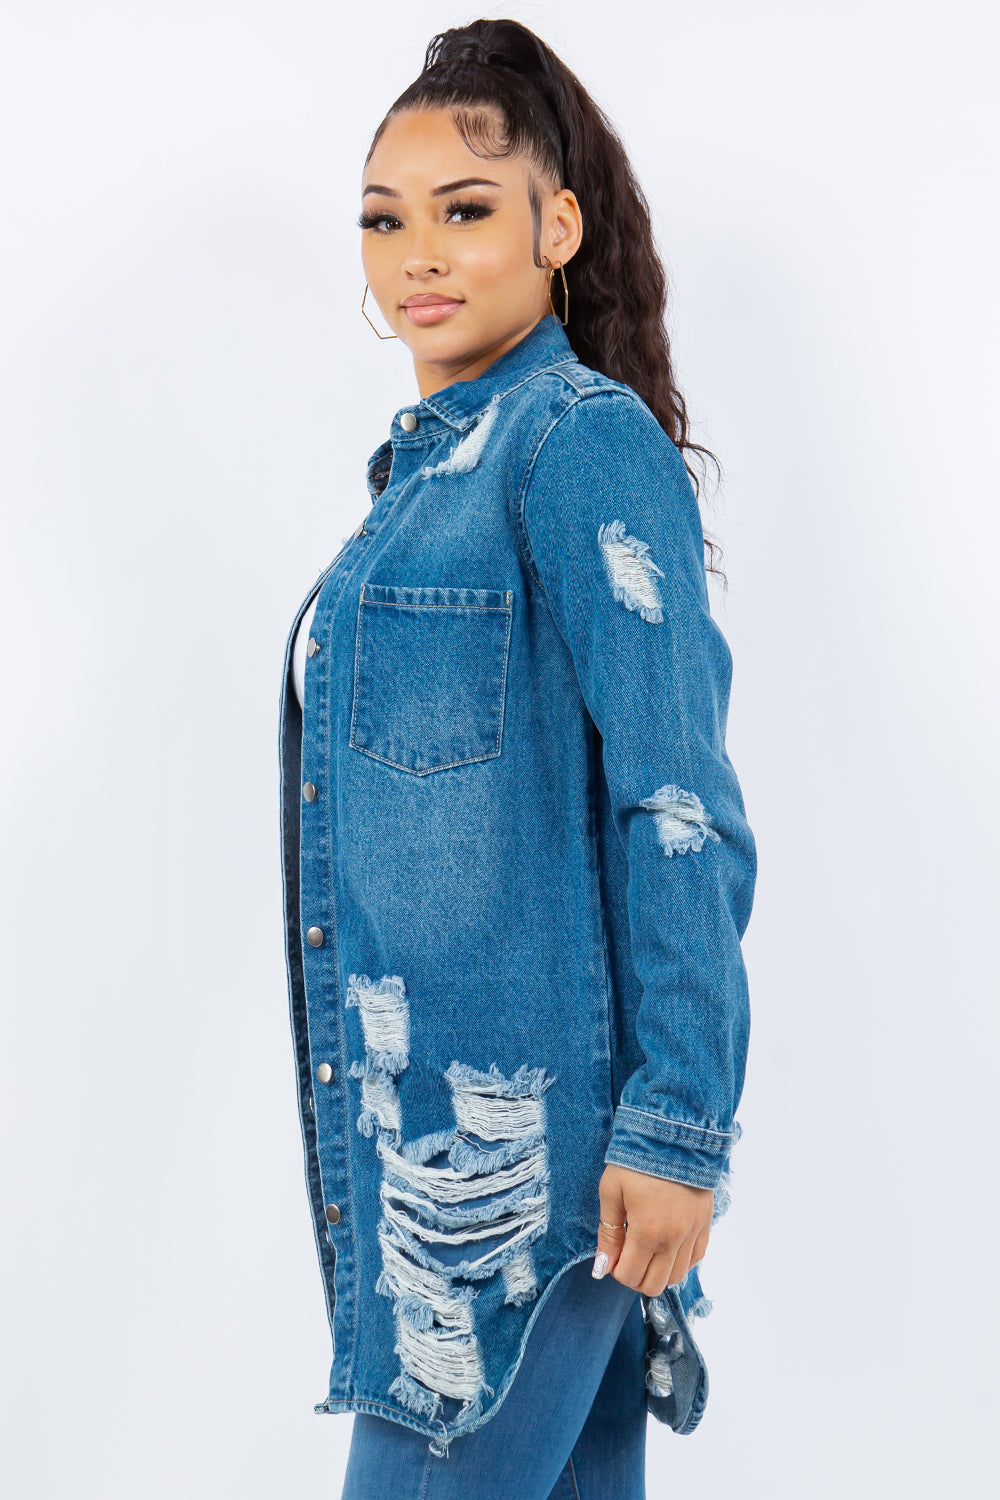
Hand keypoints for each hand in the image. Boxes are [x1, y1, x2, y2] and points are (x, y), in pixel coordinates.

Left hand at [592, 1162, 712, 1295]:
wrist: (672, 1134)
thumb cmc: (635, 1161)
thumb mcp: (611, 1192)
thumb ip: (608, 1234)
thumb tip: (602, 1267)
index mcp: (648, 1232)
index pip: (630, 1276)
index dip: (615, 1270)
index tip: (612, 1255)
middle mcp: (675, 1239)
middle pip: (654, 1285)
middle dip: (635, 1276)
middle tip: (627, 1254)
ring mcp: (693, 1233)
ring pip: (676, 1277)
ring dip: (657, 1271)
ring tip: (646, 1248)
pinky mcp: (705, 1224)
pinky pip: (695, 1259)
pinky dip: (679, 1261)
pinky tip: (666, 1245)